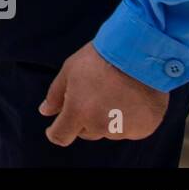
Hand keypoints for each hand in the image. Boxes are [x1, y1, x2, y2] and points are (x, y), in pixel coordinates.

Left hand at [39, 41, 169, 145]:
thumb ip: (55, 95)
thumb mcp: (69, 71)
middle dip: (85, 119)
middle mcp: (100, 126)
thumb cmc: (100, 58)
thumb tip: (45, 112)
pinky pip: (130, 130)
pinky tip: (131, 100)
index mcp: (78, 112)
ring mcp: (124, 129)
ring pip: (109, 132)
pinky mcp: (144, 129)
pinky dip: (129, 121)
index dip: (56, 132)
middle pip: (86, 132)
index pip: (60, 136)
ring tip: (115, 93)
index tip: (56, 127)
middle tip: (94, 94)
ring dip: (108, 120)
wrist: (139, 53)